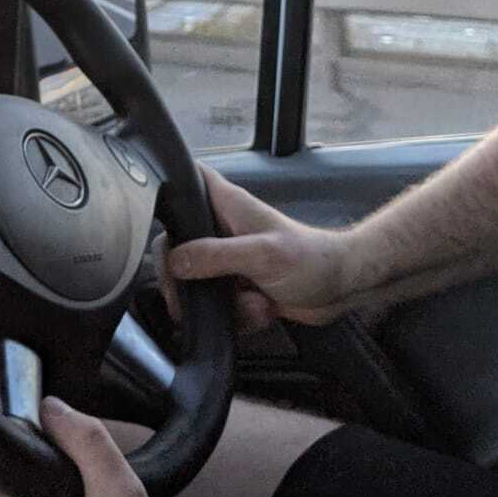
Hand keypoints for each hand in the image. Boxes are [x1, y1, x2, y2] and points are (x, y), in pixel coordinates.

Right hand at [160, 166, 354, 332]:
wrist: (343, 289)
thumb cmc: (312, 259)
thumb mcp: (262, 254)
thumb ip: (216, 256)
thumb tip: (175, 262)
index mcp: (228, 206)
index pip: (188, 179)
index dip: (167, 190)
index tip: (154, 217)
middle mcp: (224, 230)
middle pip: (178, 245)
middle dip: (184, 280)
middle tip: (190, 300)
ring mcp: (231, 261)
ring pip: (197, 283)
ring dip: (219, 305)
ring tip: (252, 304)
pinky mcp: (240, 288)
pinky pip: (220, 306)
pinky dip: (238, 317)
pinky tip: (261, 312)